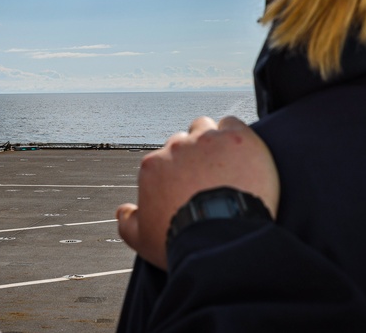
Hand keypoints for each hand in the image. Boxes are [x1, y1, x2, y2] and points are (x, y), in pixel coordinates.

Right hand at [116, 116, 278, 270]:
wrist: (219, 240)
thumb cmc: (182, 240)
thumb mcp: (143, 239)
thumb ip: (128, 223)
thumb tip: (122, 212)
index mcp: (154, 166)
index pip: (163, 159)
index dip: (175, 173)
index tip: (188, 188)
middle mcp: (177, 147)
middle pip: (183, 141)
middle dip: (192, 156)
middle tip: (207, 178)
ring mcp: (207, 140)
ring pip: (205, 127)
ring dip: (212, 141)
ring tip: (225, 164)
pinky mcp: (236, 139)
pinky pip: (233, 124)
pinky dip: (236, 137)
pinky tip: (242, 155)